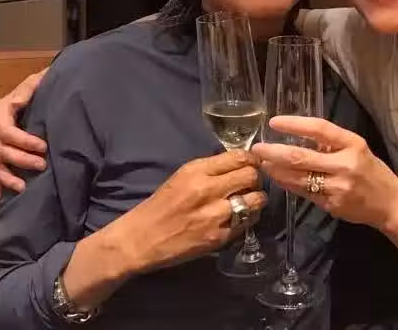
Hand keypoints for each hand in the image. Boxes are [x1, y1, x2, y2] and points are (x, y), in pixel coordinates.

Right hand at [0, 68, 48, 198]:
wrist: (47, 90)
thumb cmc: (43, 85)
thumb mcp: (37, 81)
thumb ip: (29, 88)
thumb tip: (18, 102)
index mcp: (0, 111)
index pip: (7, 131)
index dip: (24, 141)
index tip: (44, 146)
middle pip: (2, 150)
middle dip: (22, 160)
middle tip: (43, 165)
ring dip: (9, 177)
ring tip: (24, 187)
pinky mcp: (2, 152)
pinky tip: (1, 195)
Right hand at [114, 151, 266, 272]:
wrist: (140, 239)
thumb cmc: (161, 205)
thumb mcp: (182, 177)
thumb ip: (210, 170)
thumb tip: (239, 163)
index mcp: (196, 171)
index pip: (238, 157)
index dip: (251, 160)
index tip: (252, 164)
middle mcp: (207, 190)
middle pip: (251, 176)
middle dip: (255, 178)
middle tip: (250, 184)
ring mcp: (214, 215)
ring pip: (255, 199)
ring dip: (256, 199)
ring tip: (249, 201)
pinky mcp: (218, 237)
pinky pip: (248, 222)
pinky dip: (249, 218)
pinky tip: (241, 217)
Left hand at [252, 116, 397, 229]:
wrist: (390, 203)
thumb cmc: (371, 171)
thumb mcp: (357, 149)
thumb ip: (331, 144)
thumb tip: (298, 136)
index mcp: (353, 144)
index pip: (319, 128)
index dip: (295, 124)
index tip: (274, 122)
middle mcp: (345, 164)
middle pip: (301, 157)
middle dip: (274, 152)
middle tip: (257, 148)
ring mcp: (338, 187)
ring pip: (298, 178)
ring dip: (276, 171)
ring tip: (263, 163)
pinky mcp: (332, 205)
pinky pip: (304, 193)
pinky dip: (288, 184)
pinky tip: (278, 178)